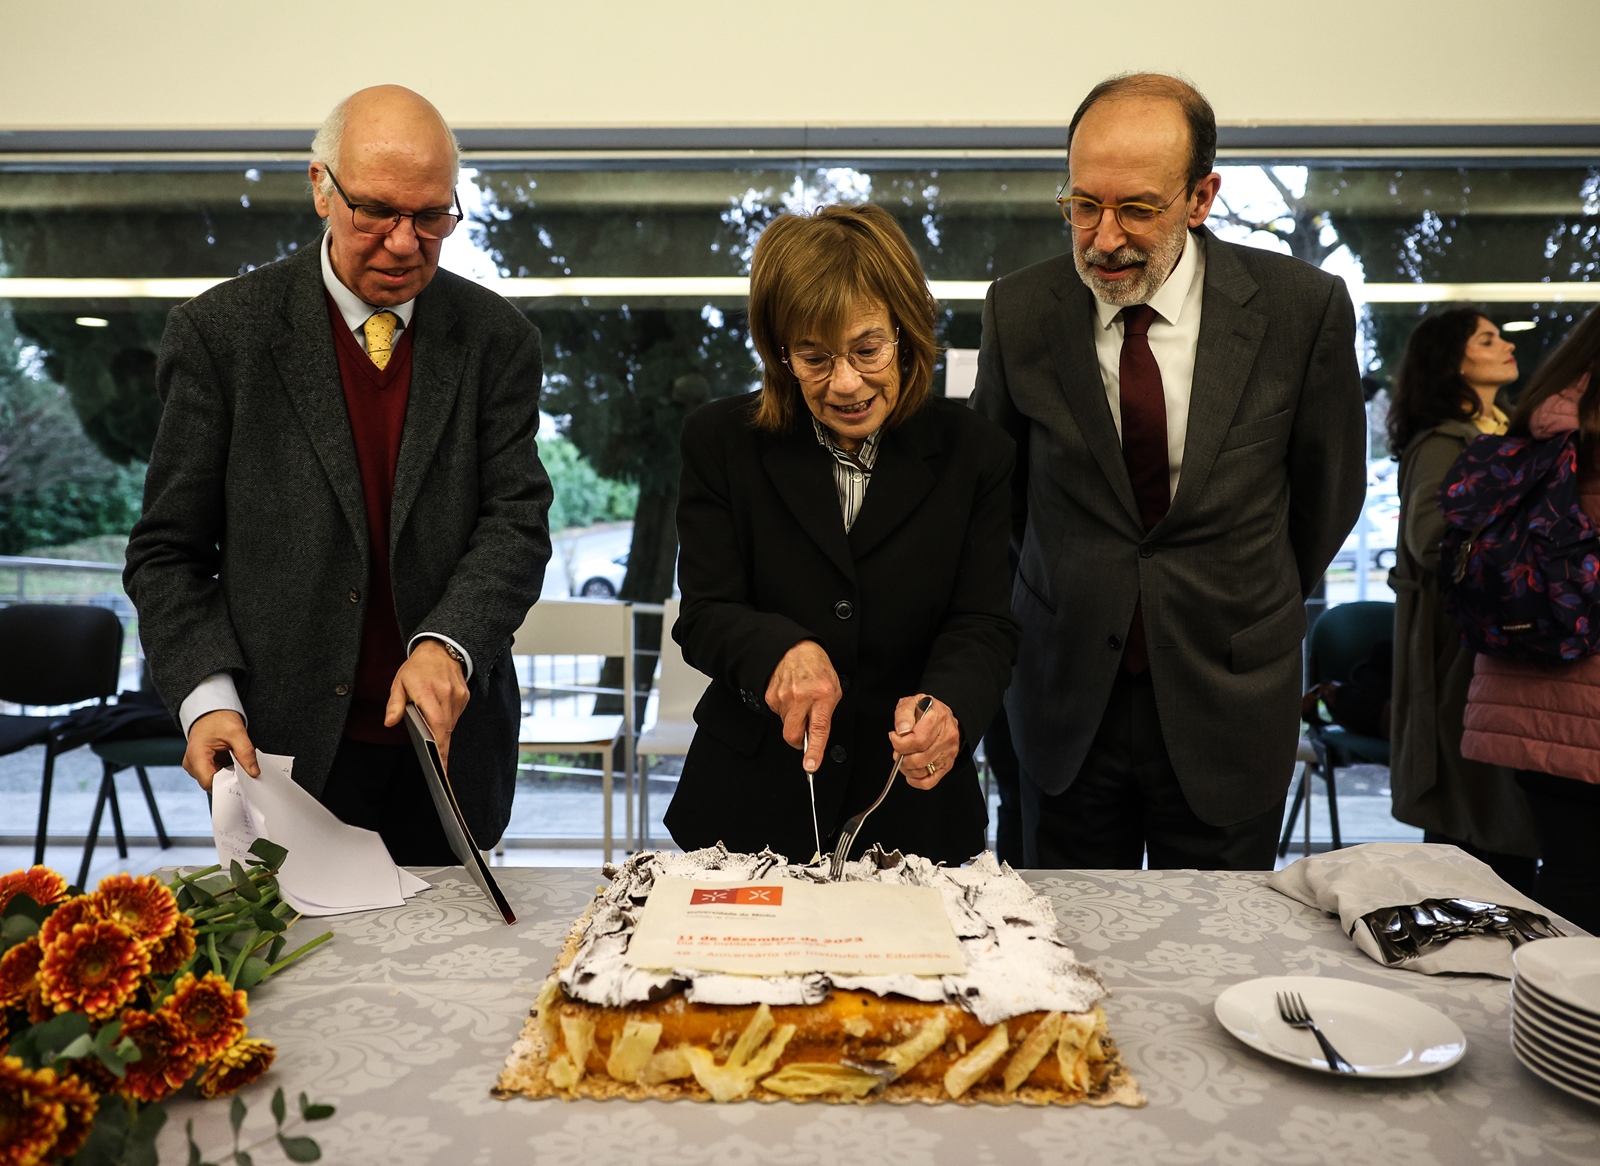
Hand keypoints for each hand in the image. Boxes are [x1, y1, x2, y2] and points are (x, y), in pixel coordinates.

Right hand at [184, 710, 258, 790]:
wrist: (209, 709)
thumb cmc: (217, 717)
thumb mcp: (236, 732)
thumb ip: (246, 753)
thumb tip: (254, 772)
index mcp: (196, 756)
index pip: (210, 782)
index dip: (227, 784)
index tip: (244, 782)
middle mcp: (191, 763)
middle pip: (212, 783)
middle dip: (230, 779)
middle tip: (246, 773)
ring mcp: (195, 764)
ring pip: (214, 779)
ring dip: (228, 774)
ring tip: (240, 764)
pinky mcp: (201, 763)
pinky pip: (215, 773)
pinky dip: (226, 770)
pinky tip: (234, 763)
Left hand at [386, 639, 469, 769]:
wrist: (440, 649)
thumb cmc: (418, 667)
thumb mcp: (399, 683)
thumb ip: (395, 704)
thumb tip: (389, 722)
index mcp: (428, 692)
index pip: (437, 725)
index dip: (439, 747)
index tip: (440, 765)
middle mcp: (446, 694)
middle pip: (446, 729)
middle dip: (440, 746)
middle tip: (436, 762)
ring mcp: (458, 696)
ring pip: (451, 724)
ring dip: (442, 731)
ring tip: (433, 735)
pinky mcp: (464, 696)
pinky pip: (456, 715)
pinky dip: (447, 720)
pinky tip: (439, 715)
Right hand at [764, 640, 841, 773]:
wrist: (794, 648)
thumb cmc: (817, 667)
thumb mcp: (833, 688)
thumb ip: (827, 712)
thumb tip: (818, 734)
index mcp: (822, 695)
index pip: (818, 729)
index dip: (814, 751)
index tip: (811, 766)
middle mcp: (801, 697)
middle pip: (793, 735)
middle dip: (799, 741)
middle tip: (804, 734)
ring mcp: (783, 697)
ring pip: (786, 724)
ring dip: (793, 719)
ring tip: (800, 700)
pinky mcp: (770, 696)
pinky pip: (777, 714)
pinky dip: (785, 710)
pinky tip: (790, 695)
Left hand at [889, 695, 959, 790]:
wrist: (944, 716)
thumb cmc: (926, 710)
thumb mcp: (911, 702)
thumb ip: (903, 714)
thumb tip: (901, 731)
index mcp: (938, 719)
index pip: (918, 741)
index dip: (900, 743)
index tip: (894, 737)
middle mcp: (946, 738)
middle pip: (918, 759)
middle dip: (901, 757)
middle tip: (898, 749)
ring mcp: (948, 754)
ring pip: (922, 771)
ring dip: (906, 768)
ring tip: (904, 757)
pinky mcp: (947, 766)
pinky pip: (929, 782)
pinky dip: (915, 781)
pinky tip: (910, 771)